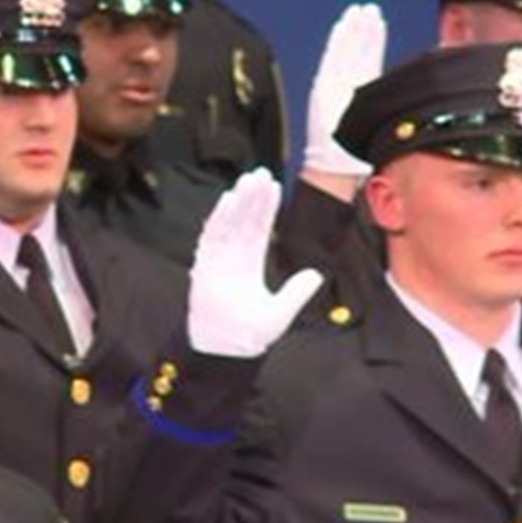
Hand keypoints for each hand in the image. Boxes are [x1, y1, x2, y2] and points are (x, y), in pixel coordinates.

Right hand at [187, 170, 322, 357]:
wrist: (225, 350)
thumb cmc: (248, 335)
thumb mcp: (280, 312)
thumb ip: (296, 292)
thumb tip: (316, 275)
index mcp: (249, 266)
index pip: (259, 230)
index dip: (266, 209)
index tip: (273, 187)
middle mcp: (232, 259)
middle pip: (244, 222)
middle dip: (252, 198)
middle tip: (260, 172)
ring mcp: (217, 262)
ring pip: (229, 224)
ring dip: (238, 202)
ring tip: (247, 180)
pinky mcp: (205, 268)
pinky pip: (212, 238)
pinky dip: (219, 219)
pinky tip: (228, 201)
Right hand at [302, 3, 386, 179]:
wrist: (335, 164)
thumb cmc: (357, 151)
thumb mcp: (378, 125)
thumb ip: (388, 106)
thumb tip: (413, 93)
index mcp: (358, 92)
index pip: (367, 59)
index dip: (373, 40)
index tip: (378, 22)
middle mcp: (344, 84)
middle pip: (355, 51)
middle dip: (363, 29)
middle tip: (370, 9)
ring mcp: (333, 83)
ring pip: (345, 50)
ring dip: (353, 29)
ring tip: (360, 11)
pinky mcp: (324, 84)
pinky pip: (333, 57)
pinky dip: (339, 40)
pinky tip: (345, 24)